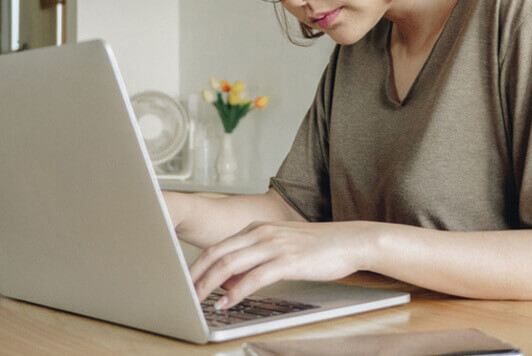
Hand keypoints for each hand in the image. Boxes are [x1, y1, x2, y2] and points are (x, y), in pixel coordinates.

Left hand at [189, 220, 376, 309]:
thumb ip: (255, 259)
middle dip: (195, 275)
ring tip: (197, 300)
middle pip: (217, 253)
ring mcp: (274, 246)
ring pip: (230, 264)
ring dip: (209, 284)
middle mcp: (262, 233)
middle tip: (181, 292)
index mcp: (258, 229)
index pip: (218, 246)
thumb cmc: (317, 247)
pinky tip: (227, 302)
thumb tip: (231, 279)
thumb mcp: (281, 247)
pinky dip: (236, 292)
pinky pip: (254, 278)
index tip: (184, 281)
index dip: (197, 264)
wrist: (350, 241)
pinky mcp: (287, 261)